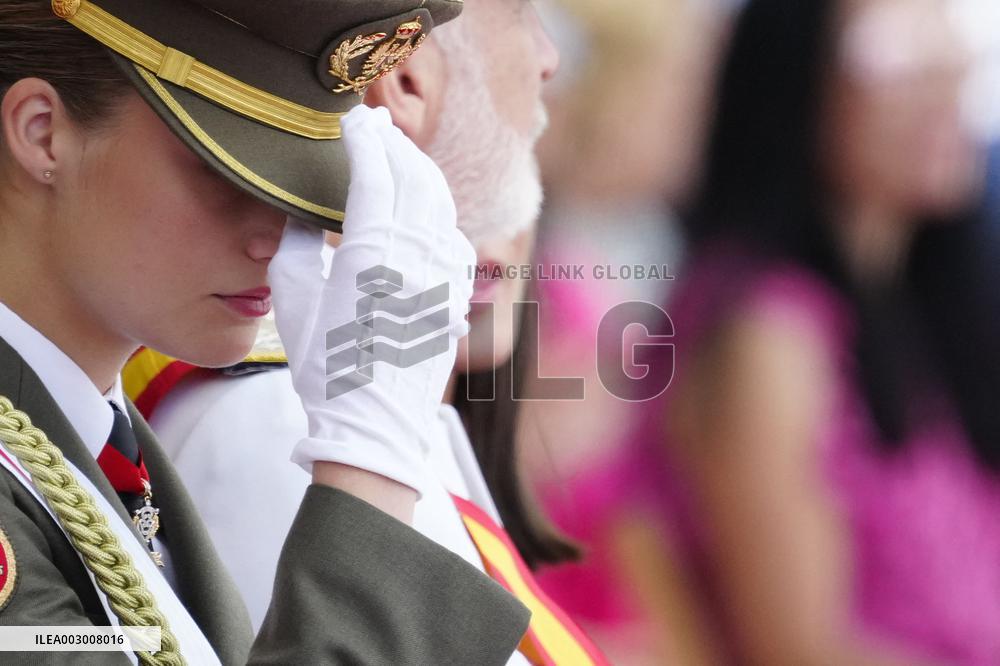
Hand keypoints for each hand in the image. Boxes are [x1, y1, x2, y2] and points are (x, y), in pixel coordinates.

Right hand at [268, 105, 474, 496]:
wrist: (374, 425)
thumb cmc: (324, 366)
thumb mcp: (291, 297)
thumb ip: (293, 240)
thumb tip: (300, 207)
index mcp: (370, 252)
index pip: (373, 172)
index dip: (363, 139)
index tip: (351, 119)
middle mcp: (415, 255)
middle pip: (413, 176)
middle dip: (393, 143)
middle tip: (374, 124)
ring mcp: (442, 275)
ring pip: (439, 202)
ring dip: (419, 171)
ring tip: (398, 154)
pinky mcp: (455, 295)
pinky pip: (453, 236)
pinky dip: (437, 211)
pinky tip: (424, 209)